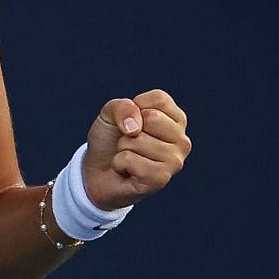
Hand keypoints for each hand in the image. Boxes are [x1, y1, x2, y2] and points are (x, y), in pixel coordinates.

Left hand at [84, 89, 191, 210]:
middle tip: (129, 142)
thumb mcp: (110, 113)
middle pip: (152, 118)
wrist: (96, 171)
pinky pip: (130, 160)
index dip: (134, 108)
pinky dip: (119, 163)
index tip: (130, 122)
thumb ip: (122, 107)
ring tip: (128, 156)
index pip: (159, 99)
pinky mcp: (161, 178)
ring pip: (138, 140)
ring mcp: (175, 161)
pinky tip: (127, 171)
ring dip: (123, 148)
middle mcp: (182, 140)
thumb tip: (135, 126)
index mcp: (176, 120)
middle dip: (129, 130)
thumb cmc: (110, 140)